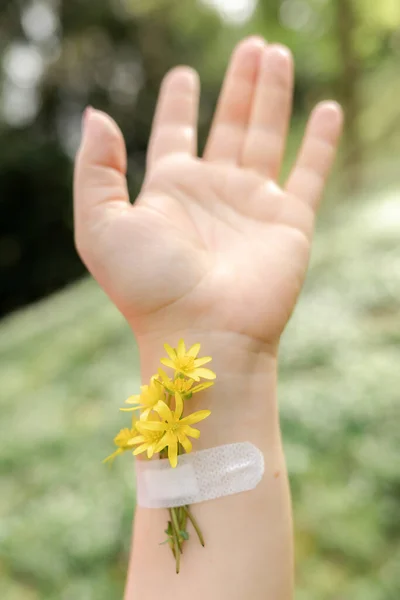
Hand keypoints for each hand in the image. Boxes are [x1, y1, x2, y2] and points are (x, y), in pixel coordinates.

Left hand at [74, 37, 342, 350]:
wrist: (202, 333)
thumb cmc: (149, 287)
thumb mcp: (100, 226)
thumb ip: (96, 170)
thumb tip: (96, 116)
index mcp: (171, 190)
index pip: (175, 133)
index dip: (178, 104)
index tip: (183, 76)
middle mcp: (213, 192)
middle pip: (229, 123)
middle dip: (239, 84)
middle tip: (252, 45)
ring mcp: (253, 204)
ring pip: (267, 135)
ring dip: (272, 94)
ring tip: (275, 54)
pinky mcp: (289, 220)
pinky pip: (309, 171)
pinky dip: (319, 141)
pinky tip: (326, 109)